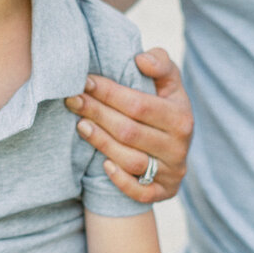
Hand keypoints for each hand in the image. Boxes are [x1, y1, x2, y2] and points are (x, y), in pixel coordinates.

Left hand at [66, 48, 192, 203]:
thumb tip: (141, 59)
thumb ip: (160, 63)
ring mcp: (172, 172)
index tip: (85, 82)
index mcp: (181, 117)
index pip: (139, 105)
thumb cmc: (163, 107)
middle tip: (72, 100)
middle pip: (129, 131)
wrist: (175, 148)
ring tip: (79, 125)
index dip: (109, 92)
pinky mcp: (165, 192)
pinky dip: (121, 181)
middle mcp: (179, 147)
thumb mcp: (169, 83)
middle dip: (97, 113)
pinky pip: (141, 192)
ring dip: (101, 142)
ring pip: (131, 160)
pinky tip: (102, 164)